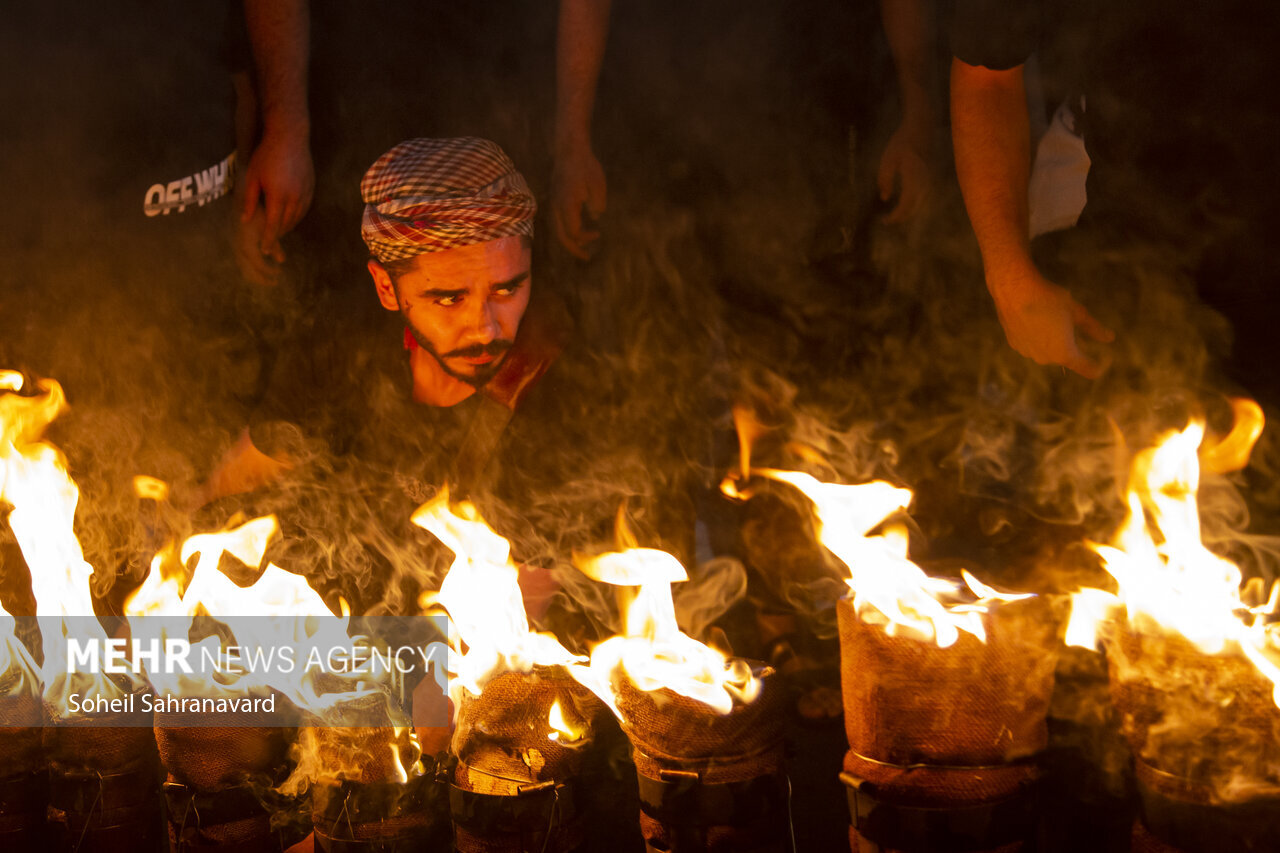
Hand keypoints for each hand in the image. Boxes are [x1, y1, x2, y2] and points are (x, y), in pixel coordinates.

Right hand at [233, 202, 284, 286]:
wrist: (241, 200)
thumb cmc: (258, 212)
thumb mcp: (269, 228)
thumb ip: (275, 245)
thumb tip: (282, 261)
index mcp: (247, 247)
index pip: (259, 266)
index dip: (270, 272)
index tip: (280, 273)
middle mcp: (238, 249)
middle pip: (248, 272)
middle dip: (261, 279)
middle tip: (275, 283)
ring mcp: (235, 247)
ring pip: (243, 268)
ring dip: (256, 275)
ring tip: (268, 278)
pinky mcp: (235, 243)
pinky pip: (241, 261)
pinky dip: (251, 268)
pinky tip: (260, 266)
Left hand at [240, 127, 313, 256]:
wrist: (290, 136)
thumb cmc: (267, 155)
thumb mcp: (252, 177)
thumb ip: (249, 200)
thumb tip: (246, 220)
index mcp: (278, 196)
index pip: (274, 226)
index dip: (269, 240)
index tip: (265, 250)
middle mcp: (294, 198)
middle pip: (286, 224)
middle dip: (277, 235)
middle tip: (270, 243)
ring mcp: (305, 193)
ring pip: (297, 218)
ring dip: (287, 227)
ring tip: (278, 231)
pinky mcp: (311, 188)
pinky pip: (304, 209)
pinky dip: (296, 217)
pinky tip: (289, 217)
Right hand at [551, 144, 605, 258]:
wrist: (570, 150)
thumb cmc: (586, 167)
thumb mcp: (598, 187)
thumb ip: (597, 205)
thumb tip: (595, 218)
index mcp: (567, 206)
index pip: (573, 232)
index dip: (585, 238)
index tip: (598, 234)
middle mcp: (556, 207)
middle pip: (561, 236)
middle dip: (574, 249)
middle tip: (586, 257)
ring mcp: (552, 203)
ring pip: (556, 230)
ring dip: (569, 240)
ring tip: (581, 247)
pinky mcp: (553, 200)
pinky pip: (556, 221)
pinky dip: (565, 230)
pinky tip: (576, 230)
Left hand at [877, 120, 933, 222]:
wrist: (921, 129)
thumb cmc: (902, 143)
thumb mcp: (887, 161)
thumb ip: (885, 180)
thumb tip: (884, 198)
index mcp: (914, 180)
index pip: (906, 206)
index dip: (895, 217)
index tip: (884, 221)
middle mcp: (924, 183)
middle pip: (913, 209)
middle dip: (899, 218)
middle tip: (885, 221)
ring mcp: (929, 181)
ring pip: (918, 205)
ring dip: (906, 213)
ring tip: (891, 216)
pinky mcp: (929, 179)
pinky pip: (921, 198)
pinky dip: (911, 205)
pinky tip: (902, 206)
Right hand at [989, 269, 1114, 377]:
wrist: (1014, 291)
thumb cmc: (1049, 299)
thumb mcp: (1076, 312)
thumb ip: (1093, 328)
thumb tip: (1110, 338)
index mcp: (1064, 354)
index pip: (1086, 368)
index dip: (1096, 367)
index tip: (1101, 363)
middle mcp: (1045, 359)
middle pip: (1065, 357)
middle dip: (1072, 345)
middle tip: (1072, 324)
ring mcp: (1028, 353)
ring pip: (1047, 351)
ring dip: (1052, 341)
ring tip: (1051, 318)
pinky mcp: (1015, 345)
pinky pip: (1032, 345)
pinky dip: (1037, 337)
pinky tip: (1036, 319)